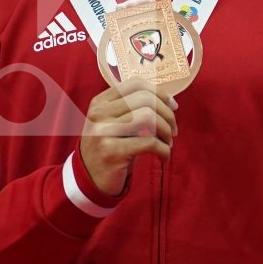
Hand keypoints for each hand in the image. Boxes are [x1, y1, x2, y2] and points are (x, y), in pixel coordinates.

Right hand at [78, 74, 177, 194]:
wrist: (89, 179)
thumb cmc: (111, 149)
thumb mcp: (115, 123)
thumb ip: (134, 108)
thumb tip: (170, 100)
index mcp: (101, 102)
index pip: (136, 84)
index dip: (160, 93)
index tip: (173, 107)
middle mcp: (99, 113)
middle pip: (146, 99)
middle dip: (168, 115)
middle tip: (173, 131)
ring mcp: (103, 132)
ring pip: (148, 117)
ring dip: (166, 131)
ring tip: (167, 143)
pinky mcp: (112, 152)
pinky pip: (149, 143)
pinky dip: (164, 150)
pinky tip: (164, 157)